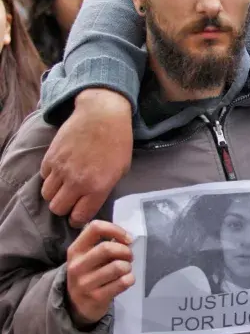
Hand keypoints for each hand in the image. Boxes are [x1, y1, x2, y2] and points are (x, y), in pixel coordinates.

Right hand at [40, 89, 132, 227]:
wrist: (102, 115)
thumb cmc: (117, 142)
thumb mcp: (121, 170)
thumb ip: (104, 188)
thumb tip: (92, 201)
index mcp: (97, 187)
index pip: (79, 215)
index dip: (78, 218)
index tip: (78, 215)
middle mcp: (77, 181)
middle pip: (58, 208)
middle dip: (64, 208)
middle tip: (71, 201)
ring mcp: (61, 169)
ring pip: (47, 195)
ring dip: (55, 194)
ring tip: (65, 187)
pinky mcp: (50, 157)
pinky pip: (44, 177)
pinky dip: (50, 178)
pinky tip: (61, 172)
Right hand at [66, 220, 133, 328]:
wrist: (76, 305)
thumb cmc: (89, 273)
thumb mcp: (88, 256)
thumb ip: (104, 243)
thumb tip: (126, 238)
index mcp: (75, 250)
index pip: (95, 228)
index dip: (116, 230)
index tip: (127, 239)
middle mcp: (77, 265)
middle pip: (107, 248)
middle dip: (125, 251)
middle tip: (129, 257)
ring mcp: (85, 283)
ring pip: (118, 266)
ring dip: (128, 266)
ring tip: (125, 270)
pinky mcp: (96, 297)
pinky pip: (123, 282)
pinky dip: (130, 279)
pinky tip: (125, 280)